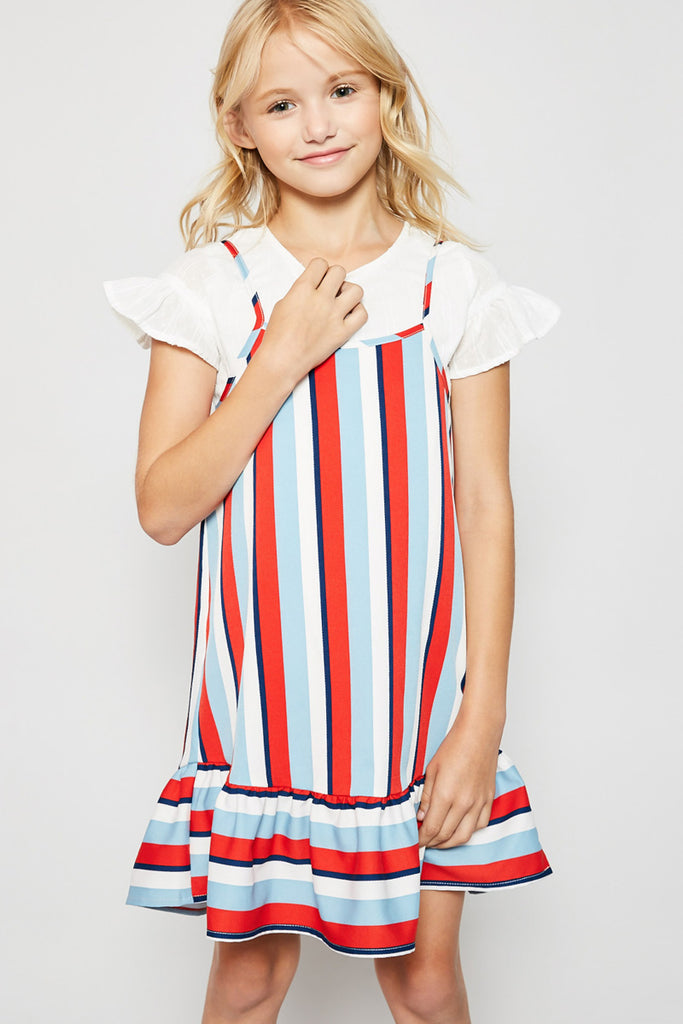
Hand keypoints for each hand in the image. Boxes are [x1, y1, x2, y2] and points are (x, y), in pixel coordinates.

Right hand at [260, 258, 366, 387]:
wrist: (281, 360)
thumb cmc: (277, 334)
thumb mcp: (283, 303)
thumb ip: (300, 291)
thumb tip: (314, 286)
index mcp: (302, 289)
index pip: (320, 263)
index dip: (320, 269)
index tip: (318, 279)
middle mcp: (320, 299)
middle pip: (339, 272)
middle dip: (335, 278)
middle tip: (330, 290)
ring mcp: (333, 316)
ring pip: (356, 290)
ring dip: (349, 293)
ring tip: (341, 301)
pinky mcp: (342, 333)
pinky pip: (362, 315)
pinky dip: (358, 312)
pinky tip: (348, 316)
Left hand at [416, 707, 502, 848]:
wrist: (480, 733)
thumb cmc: (454, 746)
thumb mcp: (431, 770)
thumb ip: (426, 797)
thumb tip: (421, 818)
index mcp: (446, 795)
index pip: (431, 828)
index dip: (422, 839)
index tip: (416, 840)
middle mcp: (464, 803)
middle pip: (446, 835)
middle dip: (432, 843)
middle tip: (423, 842)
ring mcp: (479, 803)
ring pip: (464, 836)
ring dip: (449, 843)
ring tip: (438, 841)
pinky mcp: (489, 799)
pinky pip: (480, 825)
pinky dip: (468, 832)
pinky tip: (458, 829)